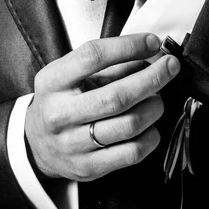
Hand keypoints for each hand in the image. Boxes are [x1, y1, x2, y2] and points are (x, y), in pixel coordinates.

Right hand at [26, 33, 180, 181]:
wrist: (37, 144)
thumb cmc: (61, 101)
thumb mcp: (72, 74)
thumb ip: (109, 64)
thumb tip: (151, 52)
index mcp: (53, 82)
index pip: (93, 57)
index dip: (128, 46)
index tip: (151, 42)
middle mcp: (60, 114)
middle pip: (117, 96)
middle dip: (153, 78)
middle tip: (171, 66)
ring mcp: (73, 144)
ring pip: (130, 124)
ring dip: (154, 106)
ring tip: (157, 98)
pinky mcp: (89, 167)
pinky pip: (133, 152)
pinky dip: (151, 135)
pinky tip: (150, 124)